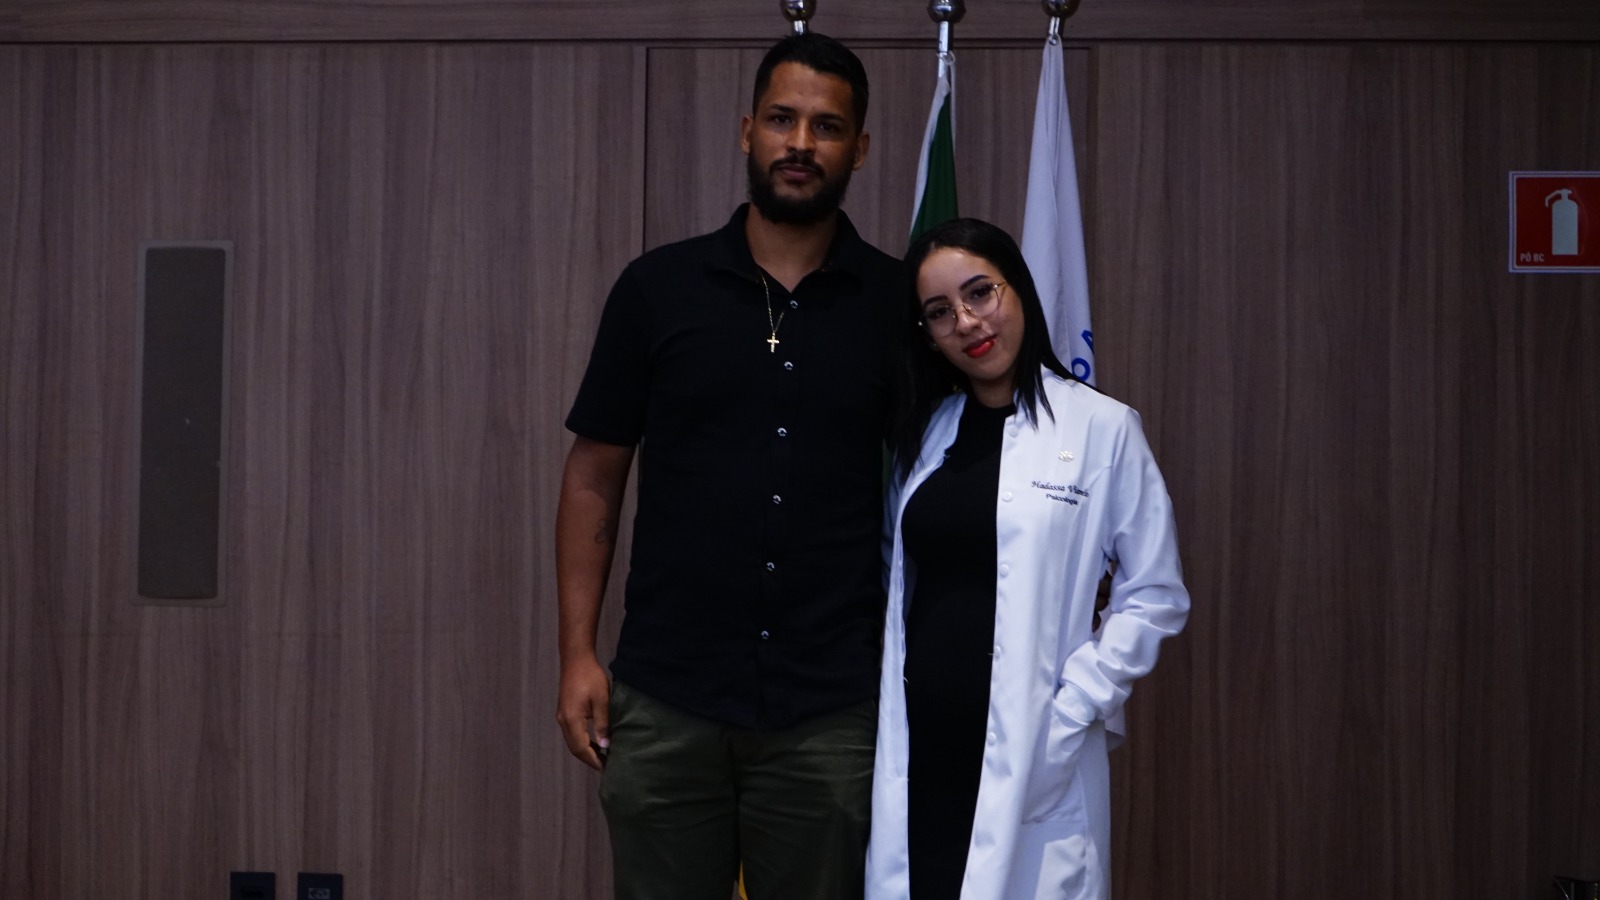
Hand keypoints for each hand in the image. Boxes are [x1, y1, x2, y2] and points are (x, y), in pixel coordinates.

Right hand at [556, 656, 610, 770]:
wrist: (576, 659)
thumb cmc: (591, 677)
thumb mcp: (602, 700)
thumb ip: (602, 723)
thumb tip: (605, 745)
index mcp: (572, 720)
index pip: (581, 748)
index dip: (593, 760)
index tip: (606, 768)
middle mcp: (563, 721)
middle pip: (575, 748)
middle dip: (589, 759)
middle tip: (606, 766)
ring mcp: (562, 717)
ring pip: (572, 742)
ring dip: (586, 751)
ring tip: (602, 756)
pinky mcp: (564, 712)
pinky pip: (572, 733)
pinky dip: (582, 742)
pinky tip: (594, 742)